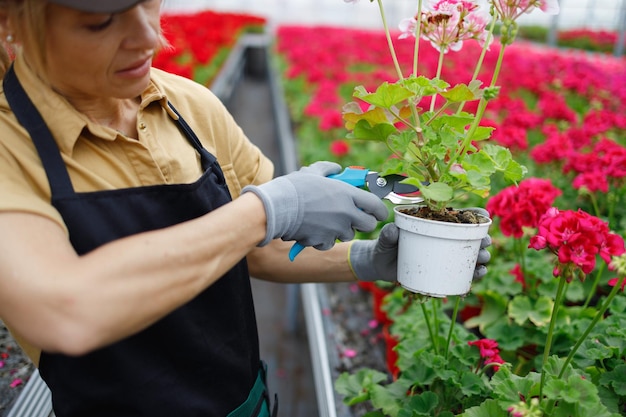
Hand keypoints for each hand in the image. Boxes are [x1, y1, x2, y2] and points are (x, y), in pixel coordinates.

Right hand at [242, 162, 388, 248]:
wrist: (277, 207)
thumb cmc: (294, 187)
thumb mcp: (313, 171)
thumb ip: (329, 168)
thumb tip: (336, 169)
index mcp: (347, 194)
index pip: (376, 206)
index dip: (380, 211)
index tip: (379, 213)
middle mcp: (346, 213)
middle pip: (369, 225)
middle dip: (364, 222)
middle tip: (354, 218)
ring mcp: (335, 229)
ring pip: (349, 235)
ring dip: (342, 230)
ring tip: (327, 220)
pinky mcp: (323, 241)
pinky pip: (331, 243)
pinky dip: (325, 238)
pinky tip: (314, 229)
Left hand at [349, 212, 491, 281]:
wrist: (381, 265)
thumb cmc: (385, 246)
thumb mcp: (385, 238)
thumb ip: (387, 234)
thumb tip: (392, 230)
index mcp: (434, 223)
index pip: (458, 216)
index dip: (475, 215)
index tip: (484, 217)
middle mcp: (444, 238)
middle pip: (471, 236)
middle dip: (483, 238)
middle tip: (485, 242)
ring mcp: (445, 255)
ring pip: (471, 254)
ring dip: (482, 256)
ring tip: (482, 259)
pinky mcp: (444, 272)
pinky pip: (464, 273)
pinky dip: (474, 274)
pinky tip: (479, 272)